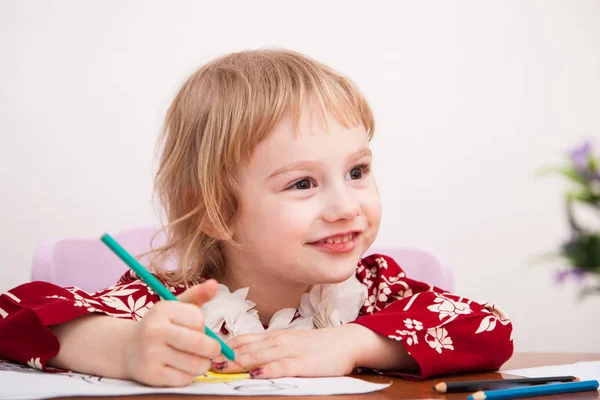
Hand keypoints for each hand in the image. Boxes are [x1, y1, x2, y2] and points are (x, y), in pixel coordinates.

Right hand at [120, 279, 220, 386]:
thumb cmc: (160, 325)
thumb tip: (215, 284)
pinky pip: (185, 379)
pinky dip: (189, 375)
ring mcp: (151, 354)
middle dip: (213, 348)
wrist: (127, 348)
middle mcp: (154, 331)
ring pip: (196, 364)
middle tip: (212, 349)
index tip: (197, 329)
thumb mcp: (175, 307)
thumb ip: (197, 295)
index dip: (203, 326)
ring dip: (202, 363)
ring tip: (195, 358)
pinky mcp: (152, 375)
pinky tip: (181, 367)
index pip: (198, 319)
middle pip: (199, 343)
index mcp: (162, 310)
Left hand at [212, 325, 361, 378]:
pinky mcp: (303, 364)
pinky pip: (282, 367)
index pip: (241, 339)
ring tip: (220, 368)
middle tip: (202, 362)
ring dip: (238, 362)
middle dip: (223, 356)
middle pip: (245, 348)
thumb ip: (267, 348)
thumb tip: (243, 355)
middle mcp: (277, 341)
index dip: (222, 346)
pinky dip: (268, 370)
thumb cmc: (316, 346)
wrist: (345, 342)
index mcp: (273, 336)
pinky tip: (256, 374)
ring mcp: (289, 351)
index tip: (203, 352)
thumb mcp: (288, 342)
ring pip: (259, 356)